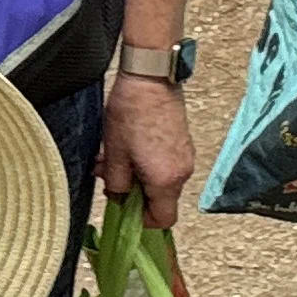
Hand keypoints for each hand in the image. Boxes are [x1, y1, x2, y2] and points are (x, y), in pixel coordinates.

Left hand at [100, 70, 196, 228]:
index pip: (163, 220)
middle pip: (161, 200)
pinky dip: (149, 162)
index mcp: (165, 180)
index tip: (124, 208)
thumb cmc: (132, 112)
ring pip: (162, 180)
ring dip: (139, 175)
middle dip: (134, 193)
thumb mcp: (115, 153)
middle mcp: (182, 171)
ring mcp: (185, 155)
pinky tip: (130, 145)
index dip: (142, 221)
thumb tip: (119, 197)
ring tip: (115, 156)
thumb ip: (117, 184)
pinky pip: (167, 164)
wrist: (151, 76)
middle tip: (110, 177)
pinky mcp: (183, 141)